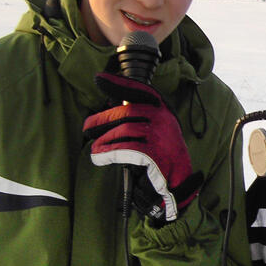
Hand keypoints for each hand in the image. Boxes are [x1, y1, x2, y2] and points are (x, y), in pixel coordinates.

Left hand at [82, 73, 201, 224]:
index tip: (99, 79)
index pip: (142, 91)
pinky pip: (127, 149)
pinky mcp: (157, 155)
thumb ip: (138, 121)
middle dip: (103, 119)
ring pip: (125, 129)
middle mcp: (165, 120)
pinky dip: (109, 152)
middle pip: (128, 111)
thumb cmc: (161, 159)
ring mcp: (162, 137)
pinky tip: (99, 156)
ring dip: (105, 139)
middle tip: (87, 127)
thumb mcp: (155, 134)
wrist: (177, 186)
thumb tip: (109, 109)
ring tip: (94, 148)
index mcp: (164, 112)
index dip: (120, 84)